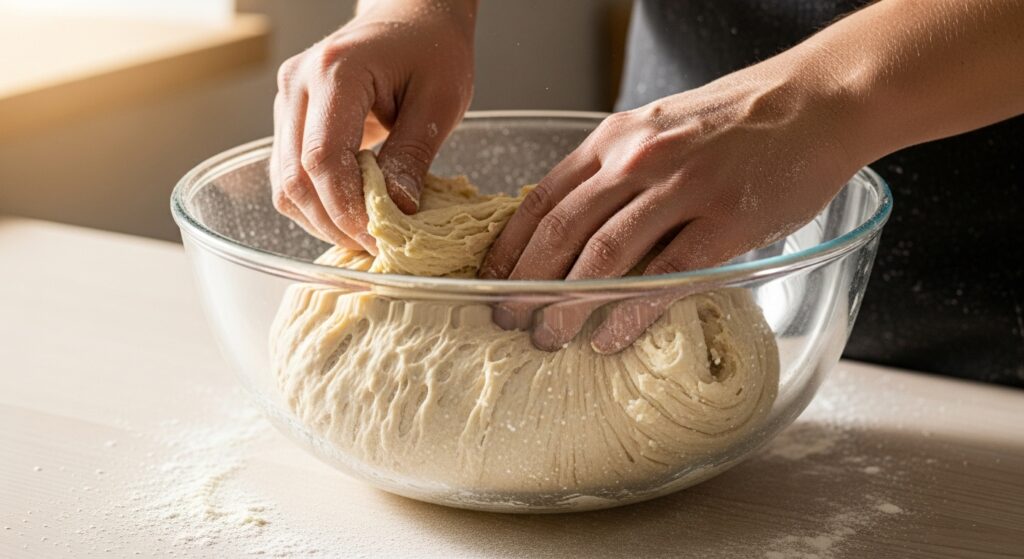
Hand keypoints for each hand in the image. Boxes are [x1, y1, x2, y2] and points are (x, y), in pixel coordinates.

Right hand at [270, 0, 475, 252]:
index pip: (323, 158)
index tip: (380, 240)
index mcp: (335, 72)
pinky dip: (317, 203)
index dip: (347, 210)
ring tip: (366, 237)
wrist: (412, 17)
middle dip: (333, 223)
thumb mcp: (440, 99)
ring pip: (284, 183)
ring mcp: (287, 100)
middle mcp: (298, 85)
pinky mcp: (290, 117)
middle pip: (294, 177)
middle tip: (376, 249)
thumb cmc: (432, 49)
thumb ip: (414, 154)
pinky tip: (351, 215)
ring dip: (322, 219)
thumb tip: (398, 212)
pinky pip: (290, 174)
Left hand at [479, 56, 865, 351]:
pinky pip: (665, 277)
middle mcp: (637, 160)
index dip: (509, 246)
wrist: (814, 101)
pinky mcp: (724, 222)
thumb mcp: (658, 127)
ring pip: (604, 258)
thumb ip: (616, 169)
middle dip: (526, 284)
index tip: (490, 281)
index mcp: (614, 139)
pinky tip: (610, 337)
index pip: (542, 198)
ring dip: (567, 305)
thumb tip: (575, 226)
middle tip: (508, 320)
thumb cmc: (736, 118)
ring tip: (549, 337)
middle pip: (562, 232)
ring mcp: (681, 190)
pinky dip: (630, 313)